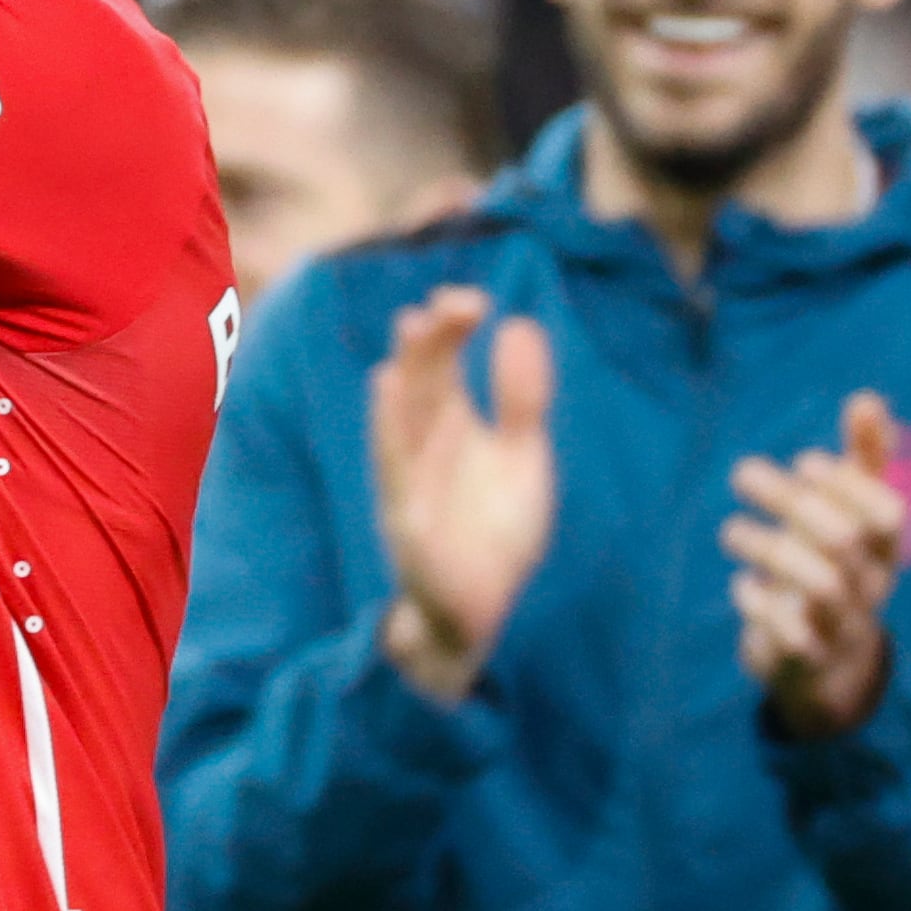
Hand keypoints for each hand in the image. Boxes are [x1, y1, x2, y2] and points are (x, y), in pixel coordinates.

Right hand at [367, 290, 553, 701]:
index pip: (443, 361)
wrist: (480, 610)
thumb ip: (521, 397)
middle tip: (451, 304)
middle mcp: (422, 443)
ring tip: (413, 328)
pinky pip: (396, 470)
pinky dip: (391, 432)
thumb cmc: (494, 529)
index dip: (451, 328)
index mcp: (449, 422)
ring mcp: (409, 479)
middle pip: (420, 380)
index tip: (472, 301)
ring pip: (402, 416)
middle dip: (431, 340)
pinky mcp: (407, 519)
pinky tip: (388, 392)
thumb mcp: (522, 457)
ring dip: (406, 372)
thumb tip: (520, 324)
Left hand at [724, 392, 903, 739]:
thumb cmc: (839, 564)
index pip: (887, 512)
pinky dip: (754, 599)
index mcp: (885, 548)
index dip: (846, 483)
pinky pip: (781, 628)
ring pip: (815, 584)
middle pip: (843, 540)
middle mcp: (870, 585)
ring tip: (733, 530)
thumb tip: (868, 397)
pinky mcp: (802, 655)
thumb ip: (864, 459)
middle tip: (744, 474)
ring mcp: (839, 623)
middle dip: (790, 500)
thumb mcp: (853, 515)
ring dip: (764, 545)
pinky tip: (742, 584)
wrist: (828, 662)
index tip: (805, 463)